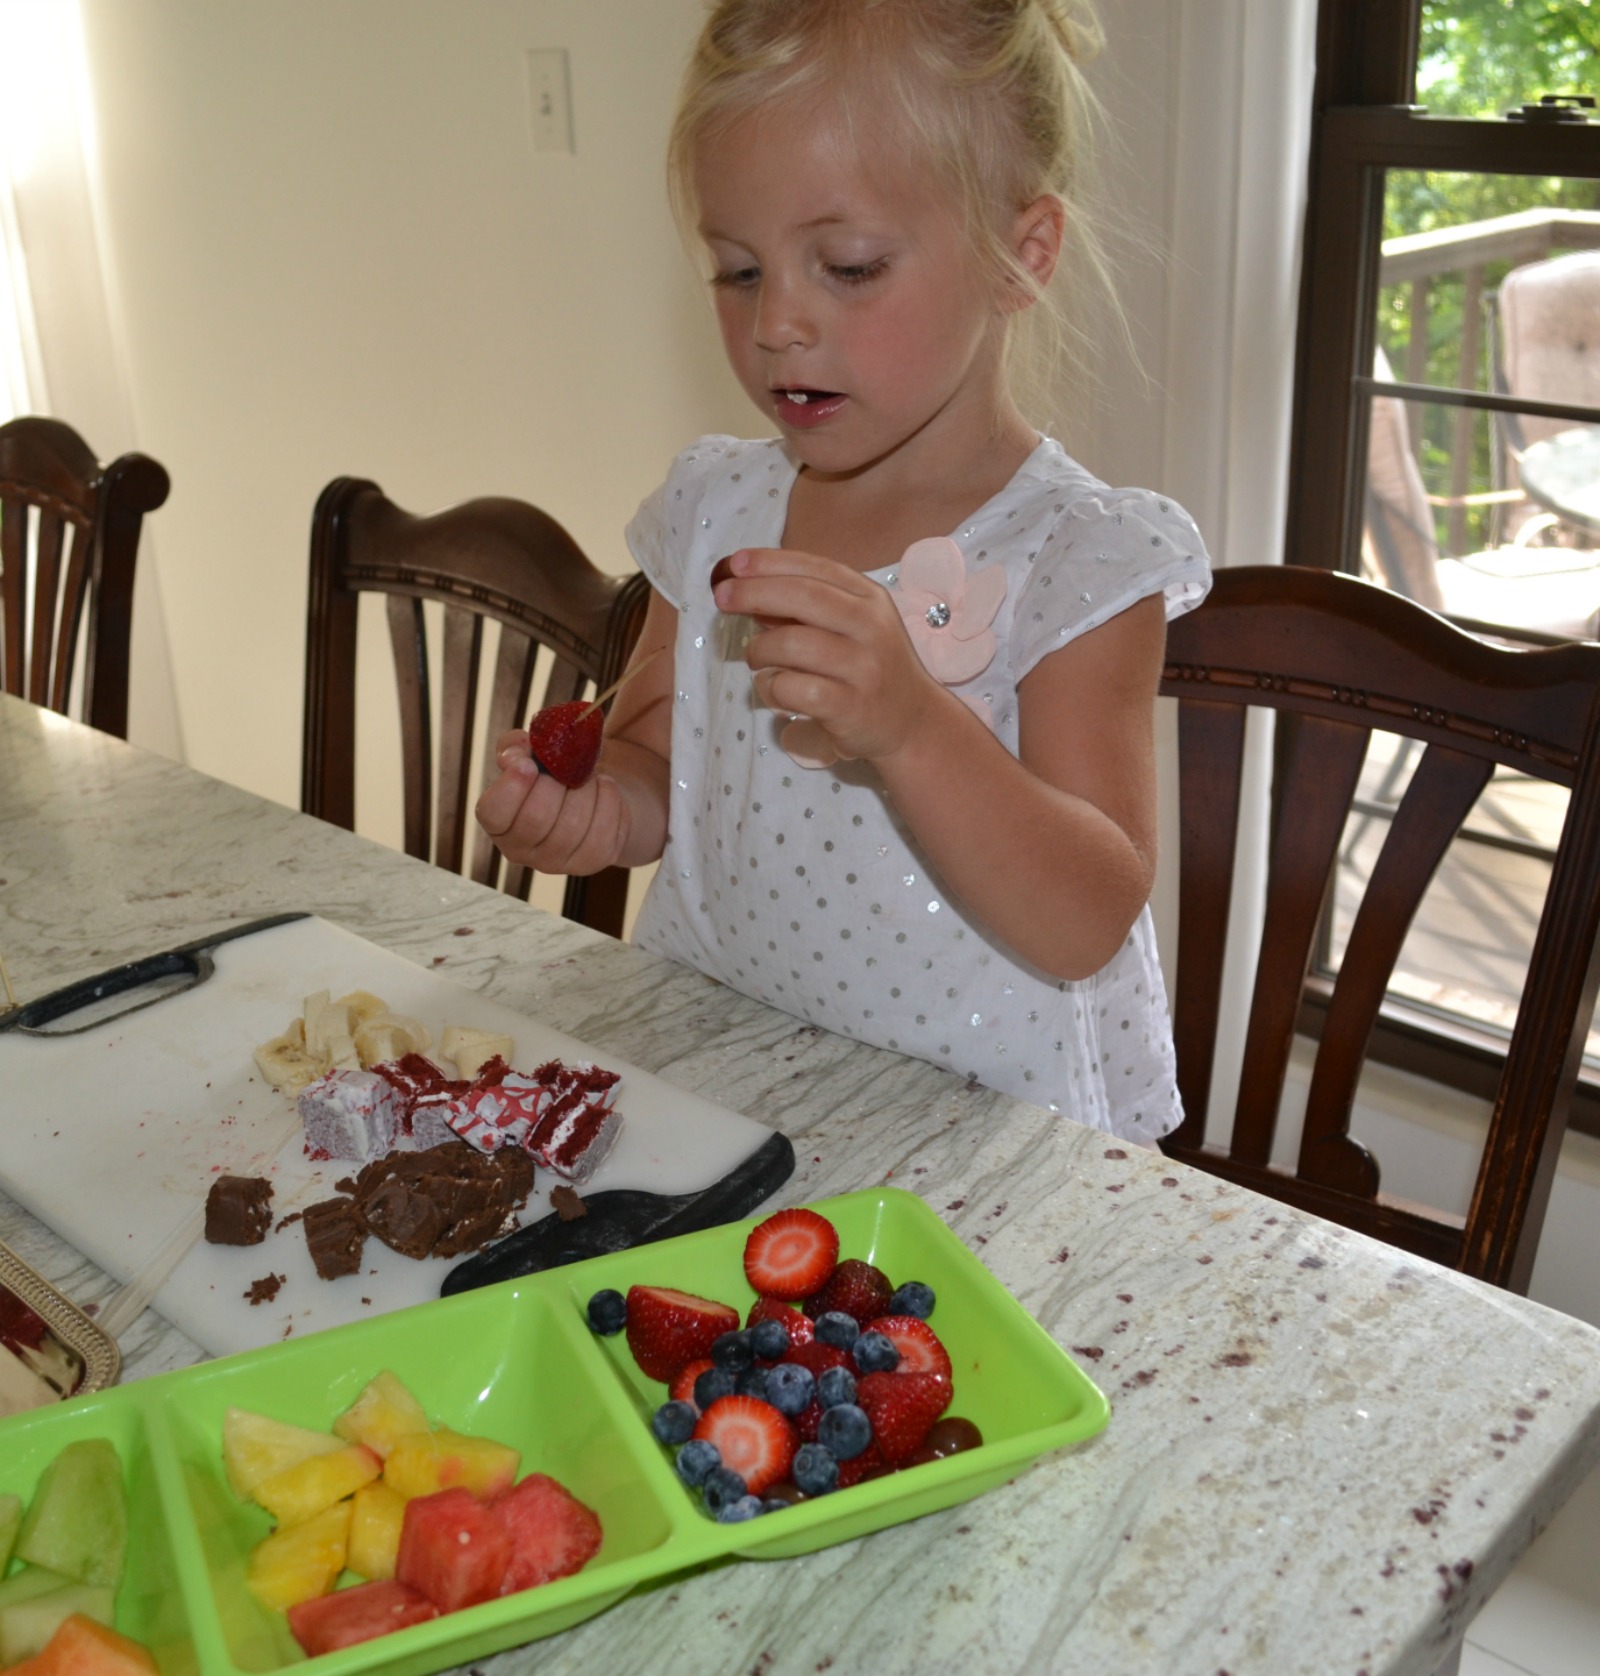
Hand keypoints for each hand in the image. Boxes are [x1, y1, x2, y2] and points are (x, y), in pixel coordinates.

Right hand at [474, 728, 631, 874]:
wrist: (588, 796)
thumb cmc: (549, 775)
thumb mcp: (528, 755)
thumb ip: (514, 748)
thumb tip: (517, 755)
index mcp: (498, 823)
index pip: (493, 813)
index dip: (512, 786)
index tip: (530, 764)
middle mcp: (520, 851)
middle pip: (536, 818)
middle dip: (556, 783)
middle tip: (565, 768)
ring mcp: (555, 863)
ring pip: (573, 824)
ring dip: (585, 789)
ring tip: (586, 776)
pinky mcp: (590, 862)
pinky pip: (603, 829)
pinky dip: (608, 798)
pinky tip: (603, 788)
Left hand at [711, 547, 943, 763]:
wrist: (912, 722)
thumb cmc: (869, 667)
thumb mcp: (851, 627)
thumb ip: (807, 607)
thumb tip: (747, 590)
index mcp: (869, 598)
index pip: (816, 568)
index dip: (771, 562)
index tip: (734, 564)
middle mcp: (870, 627)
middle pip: (804, 596)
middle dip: (754, 592)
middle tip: (722, 598)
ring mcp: (863, 667)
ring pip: (793, 644)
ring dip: (760, 649)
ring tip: (755, 657)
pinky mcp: (850, 707)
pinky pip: (794, 689)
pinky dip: (772, 687)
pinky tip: (774, 689)